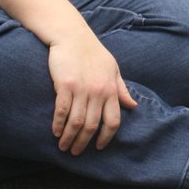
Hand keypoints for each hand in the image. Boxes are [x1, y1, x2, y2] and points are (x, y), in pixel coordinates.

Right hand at [48, 31, 137, 155]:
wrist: (73, 37)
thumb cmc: (94, 53)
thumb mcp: (113, 69)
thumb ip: (121, 89)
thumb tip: (133, 105)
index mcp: (111, 89)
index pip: (113, 121)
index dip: (106, 137)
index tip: (98, 146)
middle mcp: (98, 92)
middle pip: (92, 125)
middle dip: (83, 143)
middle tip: (75, 152)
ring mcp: (82, 89)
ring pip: (77, 122)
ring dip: (69, 137)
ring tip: (63, 146)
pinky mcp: (65, 85)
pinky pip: (62, 111)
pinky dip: (58, 124)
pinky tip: (55, 131)